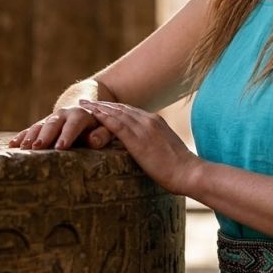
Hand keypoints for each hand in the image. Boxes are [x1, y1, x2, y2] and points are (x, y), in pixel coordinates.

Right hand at [9, 104, 112, 150]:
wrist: (83, 106)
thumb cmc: (98, 123)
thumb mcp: (105, 127)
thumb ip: (103, 134)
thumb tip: (94, 140)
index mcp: (80, 115)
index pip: (74, 125)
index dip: (67, 135)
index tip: (60, 147)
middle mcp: (63, 114)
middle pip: (53, 124)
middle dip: (45, 136)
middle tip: (37, 148)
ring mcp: (50, 119)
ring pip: (39, 126)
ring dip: (30, 136)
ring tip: (23, 148)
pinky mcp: (42, 125)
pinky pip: (30, 130)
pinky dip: (21, 136)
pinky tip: (12, 145)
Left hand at [80, 100, 202, 195]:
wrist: (188, 171)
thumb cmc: (180, 168)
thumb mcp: (166, 151)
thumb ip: (154, 145)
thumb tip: (147, 151)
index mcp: (156, 122)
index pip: (130, 111)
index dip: (114, 108)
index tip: (102, 105)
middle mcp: (149, 120)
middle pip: (121, 108)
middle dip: (103, 104)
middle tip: (86, 101)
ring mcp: (143, 127)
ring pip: (115, 113)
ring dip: (97, 107)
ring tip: (83, 104)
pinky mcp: (137, 139)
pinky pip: (116, 125)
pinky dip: (102, 117)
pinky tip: (91, 114)